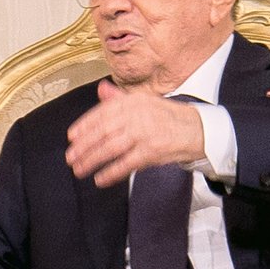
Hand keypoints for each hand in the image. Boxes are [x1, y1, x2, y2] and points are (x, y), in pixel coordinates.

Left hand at [64, 80, 205, 187]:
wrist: (198, 130)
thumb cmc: (169, 117)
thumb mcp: (145, 102)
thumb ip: (121, 98)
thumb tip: (102, 89)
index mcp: (133, 101)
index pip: (102, 112)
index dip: (84, 125)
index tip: (72, 136)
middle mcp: (136, 115)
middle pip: (102, 131)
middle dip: (84, 146)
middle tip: (70, 157)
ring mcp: (143, 133)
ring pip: (110, 148)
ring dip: (92, 160)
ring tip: (79, 170)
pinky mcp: (151, 151)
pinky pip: (125, 164)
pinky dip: (111, 172)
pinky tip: (100, 179)